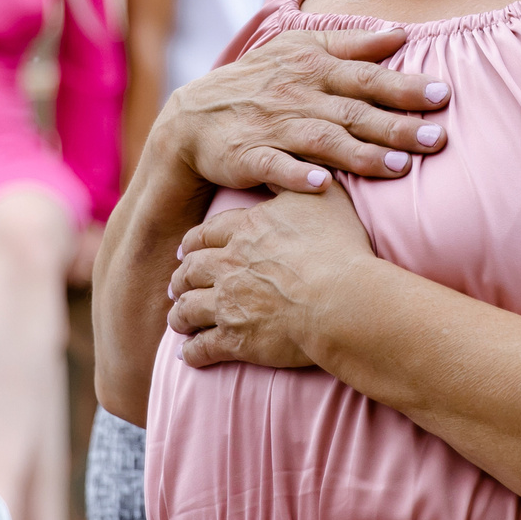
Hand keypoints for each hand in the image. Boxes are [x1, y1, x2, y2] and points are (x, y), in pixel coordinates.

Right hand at [156, 29, 448, 195]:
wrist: (193, 116)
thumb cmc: (259, 81)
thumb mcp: (299, 48)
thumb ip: (350, 44)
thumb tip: (399, 33)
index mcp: (313, 67)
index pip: (366, 77)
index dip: (404, 86)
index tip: (442, 95)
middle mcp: (297, 95)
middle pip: (354, 111)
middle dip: (397, 126)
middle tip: (438, 139)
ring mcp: (272, 126)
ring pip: (322, 141)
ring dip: (360, 154)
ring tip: (399, 168)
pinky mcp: (247, 156)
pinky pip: (275, 166)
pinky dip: (297, 175)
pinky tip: (322, 185)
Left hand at [168, 185, 379, 368]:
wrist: (343, 299)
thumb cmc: (340, 247)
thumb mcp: (323, 198)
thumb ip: (299, 180)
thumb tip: (289, 164)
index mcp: (246, 229)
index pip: (207, 234)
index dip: (194, 242)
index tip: (188, 249)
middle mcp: (229, 264)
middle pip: (190, 270)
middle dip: (180, 278)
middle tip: (177, 284)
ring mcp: (228, 303)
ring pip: (188, 308)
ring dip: (179, 315)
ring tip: (178, 321)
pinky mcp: (235, 339)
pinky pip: (202, 347)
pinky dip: (192, 352)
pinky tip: (190, 356)